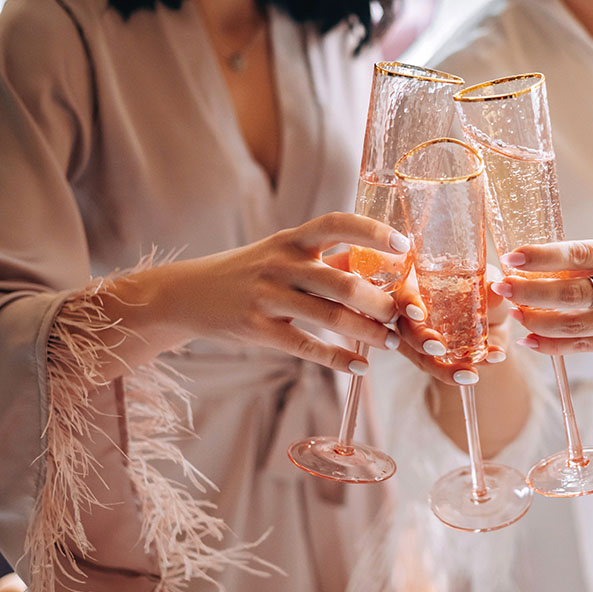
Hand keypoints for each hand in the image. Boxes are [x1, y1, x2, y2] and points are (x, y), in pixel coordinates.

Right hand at [109, 212, 408, 374]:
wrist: (187, 293)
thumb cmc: (251, 272)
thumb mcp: (284, 255)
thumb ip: (328, 260)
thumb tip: (383, 263)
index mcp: (293, 239)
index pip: (338, 224)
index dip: (373, 232)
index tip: (405, 246)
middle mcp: (281, 262)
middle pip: (343, 281)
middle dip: (381, 302)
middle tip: (403, 315)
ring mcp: (267, 295)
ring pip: (330, 315)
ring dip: (368, 332)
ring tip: (389, 343)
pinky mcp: (257, 328)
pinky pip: (306, 346)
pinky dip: (338, 359)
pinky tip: (359, 367)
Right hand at [391, 264, 510, 383]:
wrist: (494, 317)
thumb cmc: (478, 290)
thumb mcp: (484, 285)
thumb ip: (486, 287)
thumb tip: (494, 287)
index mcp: (415, 291)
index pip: (403, 297)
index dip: (408, 305)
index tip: (419, 313)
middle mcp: (413, 320)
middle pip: (407, 332)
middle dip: (421, 341)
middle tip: (439, 347)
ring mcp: (423, 345)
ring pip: (424, 360)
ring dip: (445, 369)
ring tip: (471, 374)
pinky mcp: (438, 362)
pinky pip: (448, 370)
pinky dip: (470, 369)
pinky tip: (494, 359)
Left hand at [491, 240, 592, 355]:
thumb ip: (588, 261)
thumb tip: (533, 265)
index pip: (580, 254)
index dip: (542, 256)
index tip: (512, 257)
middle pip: (571, 293)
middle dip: (530, 291)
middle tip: (502, 286)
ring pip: (572, 324)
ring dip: (536, 320)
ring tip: (514, 312)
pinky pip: (581, 346)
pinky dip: (550, 345)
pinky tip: (528, 338)